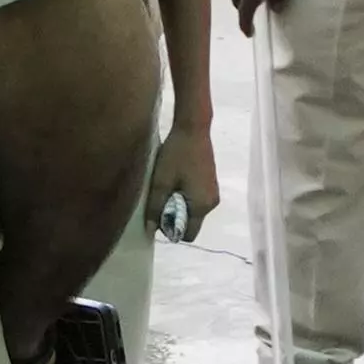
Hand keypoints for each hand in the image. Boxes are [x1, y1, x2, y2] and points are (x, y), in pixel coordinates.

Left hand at [143, 119, 221, 240]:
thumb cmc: (176, 155)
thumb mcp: (160, 182)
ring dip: (178, 204)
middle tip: (160, 197)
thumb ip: (155, 208)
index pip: (188, 234)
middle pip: (191, 222)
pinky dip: (184, 195)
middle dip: (174, 215)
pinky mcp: (210, 182)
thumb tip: (151, 230)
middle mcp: (212, 203)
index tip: (159, 214)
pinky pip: (196, 199)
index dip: (171, 229)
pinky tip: (175, 179)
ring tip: (166, 186)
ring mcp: (213, 192)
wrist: (193, 128)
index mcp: (202, 206)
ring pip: (192, 210)